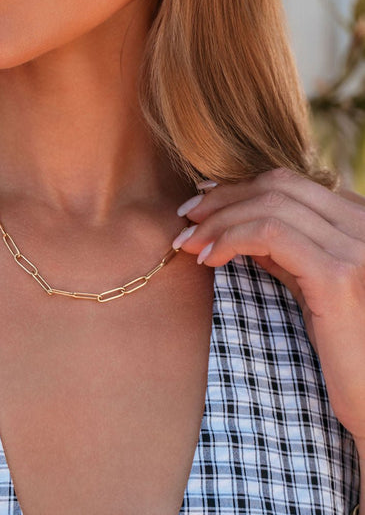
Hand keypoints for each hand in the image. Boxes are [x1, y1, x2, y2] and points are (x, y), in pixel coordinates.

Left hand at [173, 168, 364, 443]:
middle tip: (186, 216)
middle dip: (224, 196)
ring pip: (271, 204)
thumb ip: (287, 251)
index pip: (292, 183)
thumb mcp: (314, 287)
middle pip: (280, 185)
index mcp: (361, 222)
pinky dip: (230, 238)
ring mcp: (356, 247)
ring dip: (218, 219)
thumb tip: (239, 224)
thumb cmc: (347, 351)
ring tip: (188, 241)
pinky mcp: (338, 276)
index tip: (203, 203)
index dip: (240, 188)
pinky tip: (208, 258)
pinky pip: (271, 234)